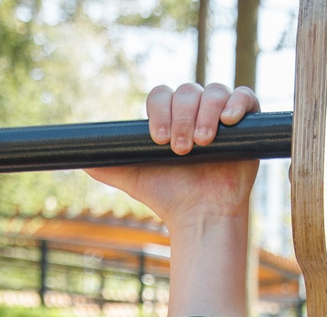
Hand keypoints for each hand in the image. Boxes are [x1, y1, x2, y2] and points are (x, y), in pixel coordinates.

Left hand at [88, 84, 260, 316]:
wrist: (200, 214)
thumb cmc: (168, 195)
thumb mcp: (131, 178)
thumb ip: (106, 166)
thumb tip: (79, 159)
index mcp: (169, 116)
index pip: (161, 94)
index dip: (159, 110)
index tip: (158, 139)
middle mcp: (194, 110)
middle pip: (187, 91)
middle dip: (182, 117)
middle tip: (180, 149)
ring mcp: (221, 115)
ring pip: (213, 91)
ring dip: (205, 114)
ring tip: (202, 143)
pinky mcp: (247, 123)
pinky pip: (245, 97)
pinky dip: (236, 103)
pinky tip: (228, 122)